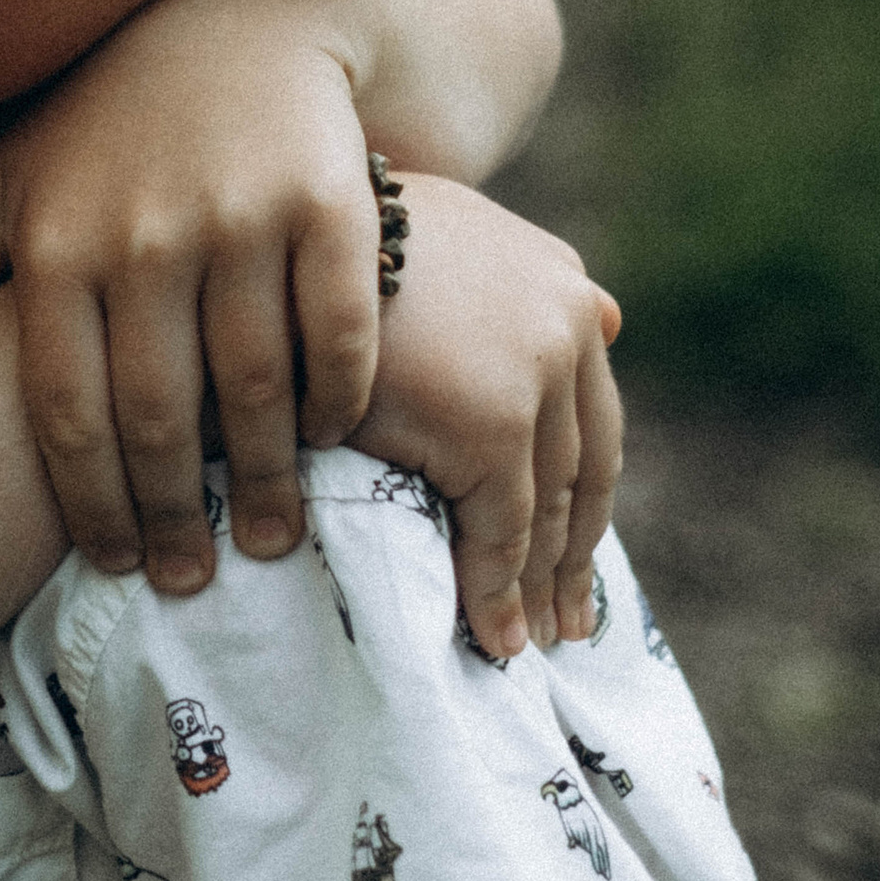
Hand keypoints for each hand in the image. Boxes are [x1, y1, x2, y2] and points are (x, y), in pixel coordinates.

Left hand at [0, 0, 389, 595]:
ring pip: (256, 390)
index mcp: (56, 245)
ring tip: (268, 536)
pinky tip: (328, 435)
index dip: (93, 507)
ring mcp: (239, 217)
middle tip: (189, 580)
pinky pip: (340, 334)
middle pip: (161, 419)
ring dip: (266, 481)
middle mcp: (142, 234)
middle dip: (176, 519)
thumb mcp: (3, 184)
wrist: (234, 14)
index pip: (68, 414)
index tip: (115, 565)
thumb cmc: (103, 120)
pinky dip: (339, 399)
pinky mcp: (327, 202)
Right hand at [357, 176, 622, 659]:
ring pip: (548, 510)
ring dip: (536, 589)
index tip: (574, 560)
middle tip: (564, 625)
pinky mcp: (488, 423)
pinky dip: (494, 594)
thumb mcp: (436, 243)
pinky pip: (499, 533)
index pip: (590, 416)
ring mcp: (533, 372)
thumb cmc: (329, 246)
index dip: (584, 497)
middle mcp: (564, 322)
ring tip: (519, 644)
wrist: (268, 236)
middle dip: (571, 558)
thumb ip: (512, 280)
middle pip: (584, 470)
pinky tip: (488, 635)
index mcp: (558, 279)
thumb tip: (611, 320)